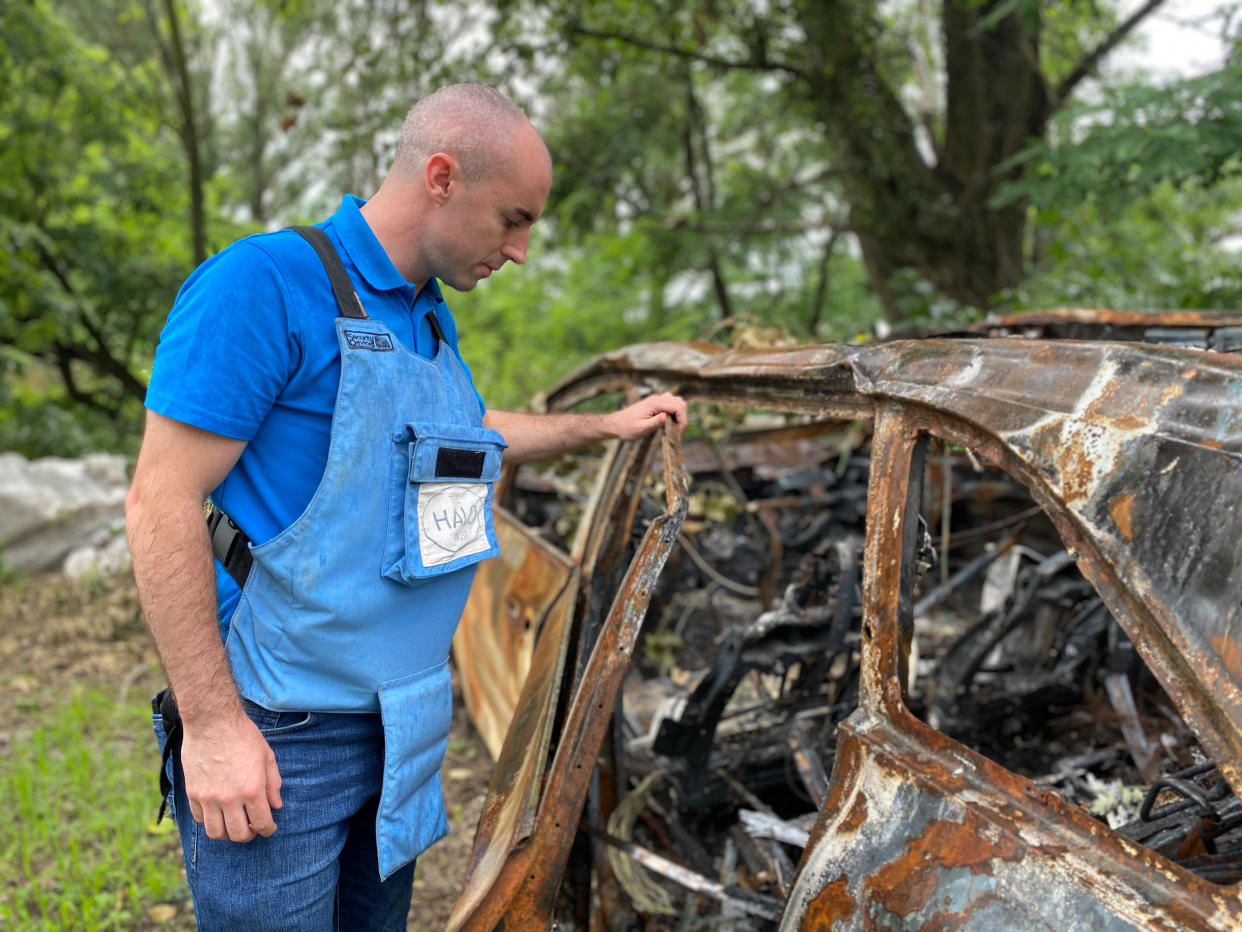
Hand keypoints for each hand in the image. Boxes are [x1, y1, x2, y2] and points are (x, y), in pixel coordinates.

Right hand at [180, 711, 282, 841]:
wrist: (212, 721)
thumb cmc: (243, 736)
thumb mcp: (267, 757)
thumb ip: (273, 784)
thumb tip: (276, 805)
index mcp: (252, 789)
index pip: (262, 823)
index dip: (268, 830)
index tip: (270, 828)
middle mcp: (229, 798)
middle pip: (238, 835)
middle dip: (249, 835)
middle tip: (253, 827)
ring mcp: (208, 797)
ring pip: (216, 833)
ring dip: (227, 833)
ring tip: (234, 823)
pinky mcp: (192, 793)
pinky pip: (199, 818)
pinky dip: (210, 820)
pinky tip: (218, 811)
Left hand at [605, 392, 687, 440]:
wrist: (614, 424)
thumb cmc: (626, 428)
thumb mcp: (641, 429)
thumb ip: (655, 422)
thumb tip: (667, 417)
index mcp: (655, 403)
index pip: (678, 406)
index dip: (682, 420)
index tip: (678, 432)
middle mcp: (656, 399)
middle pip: (680, 402)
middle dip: (682, 417)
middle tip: (676, 431)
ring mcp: (655, 400)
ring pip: (676, 402)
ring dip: (678, 414)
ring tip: (672, 427)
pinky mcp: (654, 404)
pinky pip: (669, 404)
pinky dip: (673, 412)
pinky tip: (667, 423)